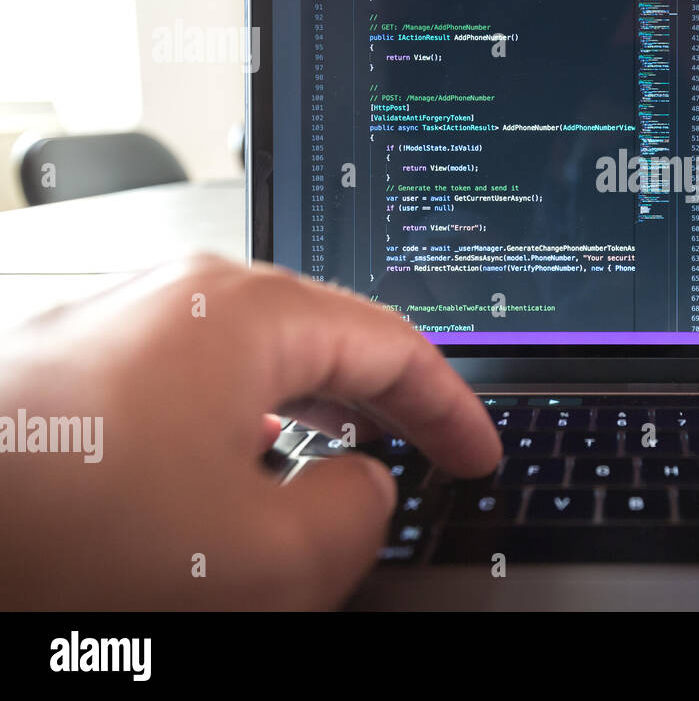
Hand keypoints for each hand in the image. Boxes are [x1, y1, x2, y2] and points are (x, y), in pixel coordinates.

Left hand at [0, 255, 500, 608]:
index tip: (479, 455)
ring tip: (337, 462)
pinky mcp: (64, 364)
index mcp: (242, 312)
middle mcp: (176, 295)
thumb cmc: (61, 544)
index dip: (451, 409)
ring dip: (309, 415)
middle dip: (384, 405)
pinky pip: (185, 382)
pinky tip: (228, 469)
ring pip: (251, 360)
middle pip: (323, 338)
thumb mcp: (265, 562)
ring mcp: (111, 322)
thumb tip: (365, 486)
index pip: (393, 345)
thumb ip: (359, 514)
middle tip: (426, 457)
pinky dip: (236, 424)